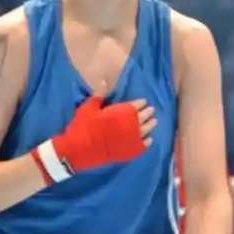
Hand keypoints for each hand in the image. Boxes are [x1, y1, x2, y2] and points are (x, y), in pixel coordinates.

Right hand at [31, 95, 155, 183]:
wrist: (78, 150)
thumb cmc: (83, 126)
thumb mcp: (88, 107)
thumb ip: (99, 95)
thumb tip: (104, 82)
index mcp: (121, 112)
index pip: (136, 106)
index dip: (141, 103)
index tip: (144, 102)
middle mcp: (129, 125)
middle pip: (143, 117)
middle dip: (148, 113)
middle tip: (152, 110)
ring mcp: (130, 139)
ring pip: (146, 131)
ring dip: (150, 126)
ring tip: (154, 122)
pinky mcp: (128, 152)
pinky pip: (142, 146)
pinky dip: (147, 142)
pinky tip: (149, 140)